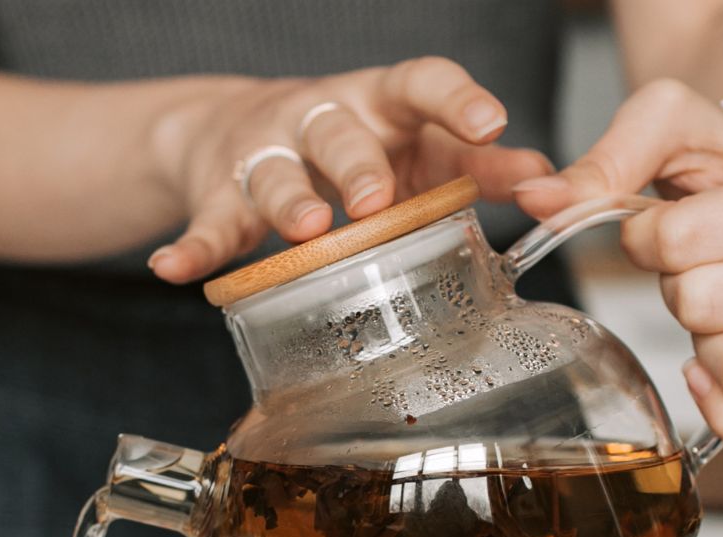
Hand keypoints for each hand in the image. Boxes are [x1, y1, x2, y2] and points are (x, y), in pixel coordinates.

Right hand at [148, 58, 553, 283]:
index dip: (457, 99)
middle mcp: (319, 118)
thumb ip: (475, 167)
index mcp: (379, 101)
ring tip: (303, 229)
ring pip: (274, 175)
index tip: (492, 123)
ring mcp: (265, 155)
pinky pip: (203, 225)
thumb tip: (548, 182)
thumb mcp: (417, 151)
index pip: (421, 82)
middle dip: (358, 165)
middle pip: (337, 132)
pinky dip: (190, 249)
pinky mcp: (218, 197)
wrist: (238, 133)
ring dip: (288, 202)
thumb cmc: (352, 149)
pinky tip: (175, 269)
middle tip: (377, 200)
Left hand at [513, 79, 722, 457]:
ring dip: (699, 338)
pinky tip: (705, 371)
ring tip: (714, 303)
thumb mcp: (669, 126)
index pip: (682, 240)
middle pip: (701, 304)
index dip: (649, 234)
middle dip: (674, 283)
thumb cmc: (721, 163)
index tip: (668, 221)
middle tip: (698, 263)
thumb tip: (537, 199)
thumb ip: (605, 159)